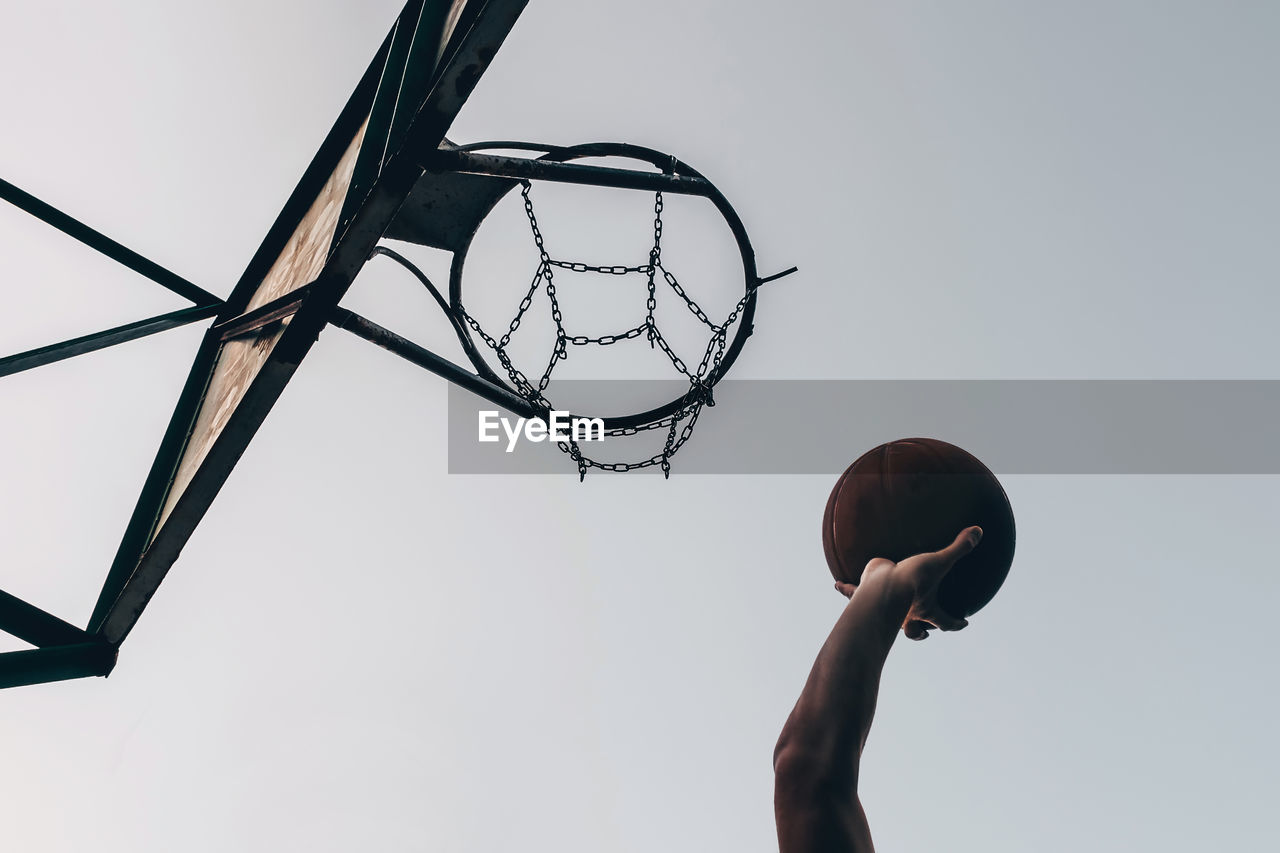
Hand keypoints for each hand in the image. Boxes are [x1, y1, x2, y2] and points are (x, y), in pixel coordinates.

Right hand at [834, 526, 982, 639]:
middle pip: (914, 630)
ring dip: (880, 616)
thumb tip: (979, 531)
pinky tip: (838, 585)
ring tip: (876, 609)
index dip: (955, 624)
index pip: (945, 621)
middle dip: (918, 633)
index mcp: (925, 609)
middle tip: (923, 633)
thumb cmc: (914, 580)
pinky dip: (847, 589)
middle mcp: (906, 611)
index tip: (964, 623)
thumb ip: (959, 547)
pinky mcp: (865, 595)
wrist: (882, 584)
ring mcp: (884, 606)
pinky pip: (854, 593)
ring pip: (883, 617)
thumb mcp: (940, 562)